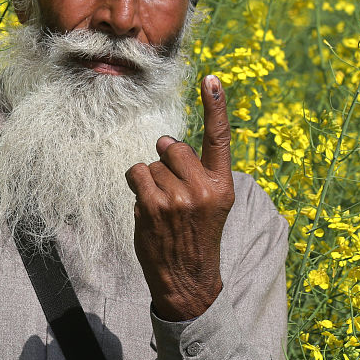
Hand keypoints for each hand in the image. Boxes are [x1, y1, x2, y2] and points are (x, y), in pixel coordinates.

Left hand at [125, 75, 233, 320]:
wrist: (188, 279)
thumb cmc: (197, 235)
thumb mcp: (213, 204)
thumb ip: (198, 171)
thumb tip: (165, 141)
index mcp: (223, 185)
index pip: (219, 139)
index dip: (215, 107)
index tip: (211, 80)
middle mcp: (203, 188)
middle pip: (173, 147)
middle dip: (167, 161)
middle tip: (174, 190)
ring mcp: (176, 198)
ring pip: (152, 165)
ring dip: (152, 181)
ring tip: (163, 208)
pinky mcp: (151, 206)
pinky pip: (136, 175)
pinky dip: (137, 186)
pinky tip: (147, 208)